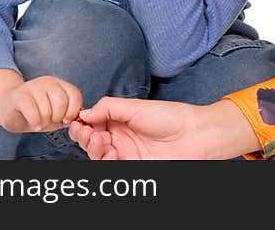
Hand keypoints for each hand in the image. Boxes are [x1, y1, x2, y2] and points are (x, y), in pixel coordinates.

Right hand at [0, 76, 83, 132]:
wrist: (9, 108)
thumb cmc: (36, 112)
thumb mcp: (56, 114)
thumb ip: (68, 115)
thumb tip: (77, 119)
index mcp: (60, 84)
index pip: (75, 95)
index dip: (73, 111)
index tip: (66, 120)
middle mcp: (48, 82)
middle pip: (62, 102)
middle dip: (58, 117)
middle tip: (50, 121)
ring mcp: (33, 87)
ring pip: (47, 109)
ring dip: (45, 121)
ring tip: (40, 122)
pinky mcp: (20, 96)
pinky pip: (33, 112)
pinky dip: (36, 122)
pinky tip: (34, 124)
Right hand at [69, 97, 259, 159]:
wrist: (194, 135)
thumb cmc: (170, 117)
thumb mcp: (135, 106)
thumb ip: (108, 107)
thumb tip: (84, 113)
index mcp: (119, 121)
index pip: (92, 124)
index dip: (83, 125)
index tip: (80, 123)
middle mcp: (120, 138)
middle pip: (91, 142)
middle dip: (85, 138)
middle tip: (90, 134)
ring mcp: (126, 154)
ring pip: (98, 156)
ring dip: (94, 150)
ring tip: (102, 142)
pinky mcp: (132, 167)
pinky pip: (111, 168)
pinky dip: (106, 162)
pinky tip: (113, 154)